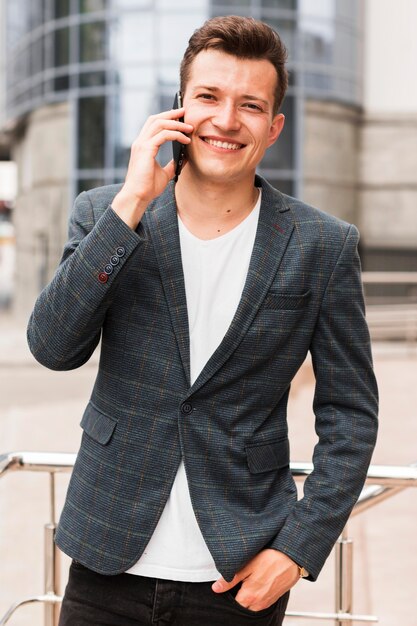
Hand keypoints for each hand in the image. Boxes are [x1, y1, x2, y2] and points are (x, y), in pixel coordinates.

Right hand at [112, 108, 192, 228]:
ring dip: (176, 123)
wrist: (138, 196)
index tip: (180, 116)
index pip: (154, 124)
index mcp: (143, 145)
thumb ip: (173, 163)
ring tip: (190, 128)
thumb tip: (185, 157)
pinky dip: (176, 135)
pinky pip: (163, 135)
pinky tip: (185, 140)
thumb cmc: (148, 187)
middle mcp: (140, 142)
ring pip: (159, 123)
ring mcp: (141, 145)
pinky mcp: (145, 150)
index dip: (167, 117)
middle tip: (185, 112)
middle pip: (156, 119)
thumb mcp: (165, 173)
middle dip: (171, 113)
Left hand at [212, 549, 299, 611]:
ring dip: (247, 597)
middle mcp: (259, 603)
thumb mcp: (247, 565)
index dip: (228, 596)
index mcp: (249, 596)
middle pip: (242, 607)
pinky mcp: (273, 599)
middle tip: (238, 583)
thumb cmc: (271, 559)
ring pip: (251, 606)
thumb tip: (216, 588)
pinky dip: (256, 596)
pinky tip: (257, 583)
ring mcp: (267, 602)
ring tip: (248, 582)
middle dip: (238, 598)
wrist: (292, 558)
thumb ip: (231, 579)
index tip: (228, 587)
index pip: (233, 605)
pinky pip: (260, 603)